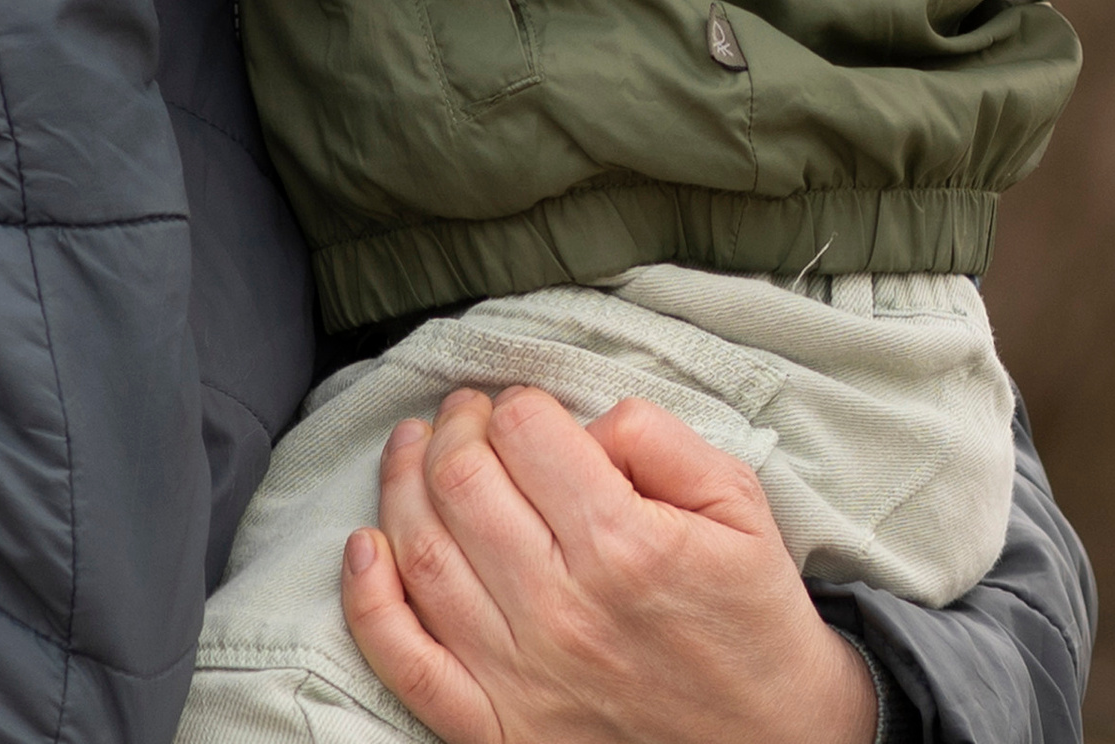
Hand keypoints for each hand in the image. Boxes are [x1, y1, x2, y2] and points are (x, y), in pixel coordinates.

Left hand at [343, 387, 878, 743]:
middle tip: (468, 415)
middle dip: (455, 426)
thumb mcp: (737, 504)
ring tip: (415, 447)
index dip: (517, 402)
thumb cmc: (749, 615)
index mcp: (624, 547)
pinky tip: (364, 547)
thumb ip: (657, 438)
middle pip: (461, 480)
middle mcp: (562, 611)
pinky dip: (368, 601)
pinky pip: (406, 661)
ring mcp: (521, 676)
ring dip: (402, 482)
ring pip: (421, 551)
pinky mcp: (496, 729)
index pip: (523, 431)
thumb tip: (580, 418)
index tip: (527, 409)